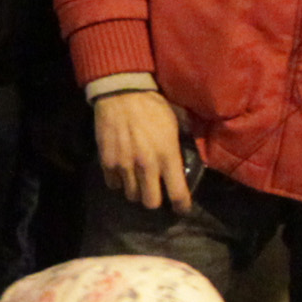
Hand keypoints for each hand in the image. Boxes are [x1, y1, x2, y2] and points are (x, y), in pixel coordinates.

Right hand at [93, 89, 194, 212]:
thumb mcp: (177, 122)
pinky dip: (119, 182)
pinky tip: (123, 173)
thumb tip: (193, 154)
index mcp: (168, 155)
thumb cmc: (153, 105)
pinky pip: (114, 185)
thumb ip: (182, 143)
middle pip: (151, 203)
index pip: (177, 193)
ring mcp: (125, 165)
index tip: (182, 208)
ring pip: (131, 195)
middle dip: (155, 200)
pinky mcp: (107, 162)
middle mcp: (147, 165)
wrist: (121, 93)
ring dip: (136, 191)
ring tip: (138, 181)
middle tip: (155, 192)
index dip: (181, 206)